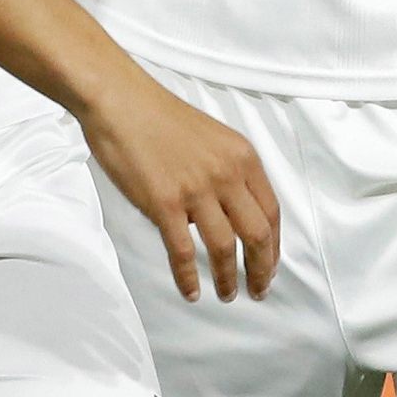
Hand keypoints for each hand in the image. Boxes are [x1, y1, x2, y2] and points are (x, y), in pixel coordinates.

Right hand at [79, 70, 279, 302]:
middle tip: (259, 290)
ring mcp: (195, 189)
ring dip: (228, 278)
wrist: (122, 102)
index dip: (274, 245)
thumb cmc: (160, 117)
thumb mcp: (212, 138)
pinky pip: (183, 252)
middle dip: (262, 269)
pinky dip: (188, 278)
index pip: (271, 211)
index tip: (270, 265)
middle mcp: (225, 173)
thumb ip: (227, 172)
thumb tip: (231, 213)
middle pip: (257, 234)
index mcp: (241, 156)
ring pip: (225, 248)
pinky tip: (191, 292)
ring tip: (227, 294)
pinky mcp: (164, 203)